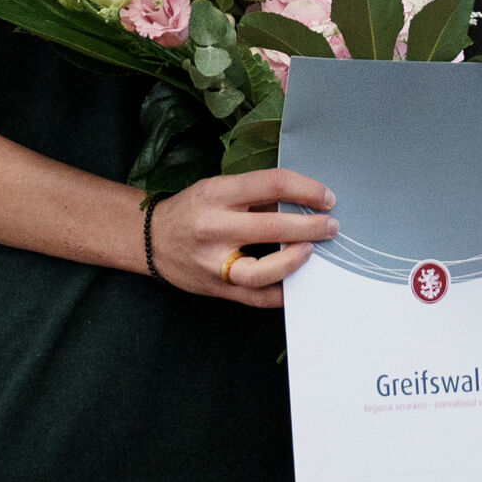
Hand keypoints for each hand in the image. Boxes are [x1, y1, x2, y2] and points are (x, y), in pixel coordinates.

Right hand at [146, 168, 335, 308]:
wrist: (150, 240)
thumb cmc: (191, 210)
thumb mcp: (218, 190)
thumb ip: (256, 196)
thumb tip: (303, 202)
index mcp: (217, 194)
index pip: (272, 184)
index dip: (306, 189)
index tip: (326, 198)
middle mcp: (214, 227)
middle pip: (272, 227)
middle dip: (310, 227)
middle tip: (331, 226)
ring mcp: (214, 262)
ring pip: (262, 270)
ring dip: (294, 261)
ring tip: (311, 252)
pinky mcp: (217, 287)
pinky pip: (256, 297)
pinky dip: (281, 292)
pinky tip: (298, 284)